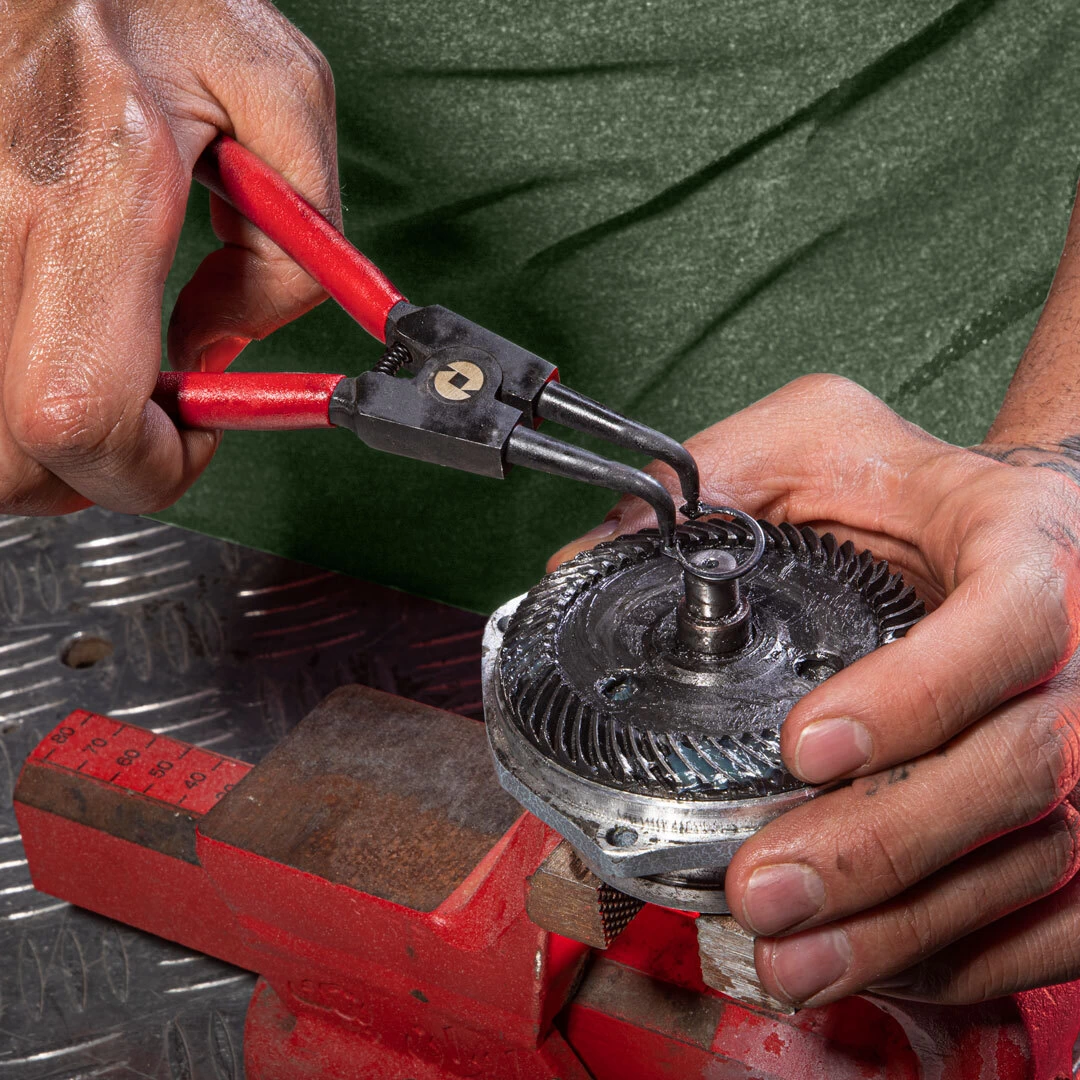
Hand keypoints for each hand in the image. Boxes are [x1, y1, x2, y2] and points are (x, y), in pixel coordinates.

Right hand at [0, 0, 339, 513]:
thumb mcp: (281, 101)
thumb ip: (283, 256)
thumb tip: (222, 358)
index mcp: (99, 185)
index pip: (81, 412)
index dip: (147, 469)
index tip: (197, 437)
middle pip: (5, 451)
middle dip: (93, 473)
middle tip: (147, 430)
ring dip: (44, 439)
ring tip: (101, 382)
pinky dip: (14, 380)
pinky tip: (52, 335)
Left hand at [552, 374, 1079, 1006]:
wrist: (1023, 537)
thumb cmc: (918, 489)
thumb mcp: (823, 438)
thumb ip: (719, 476)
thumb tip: (597, 551)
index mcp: (1025, 545)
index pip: (1004, 624)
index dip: (917, 695)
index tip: (804, 747)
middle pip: (1017, 768)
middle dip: (881, 845)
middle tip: (764, 889)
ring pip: (1035, 858)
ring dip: (909, 925)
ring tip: (793, 958)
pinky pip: (1062, 912)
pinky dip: (969, 952)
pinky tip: (877, 964)